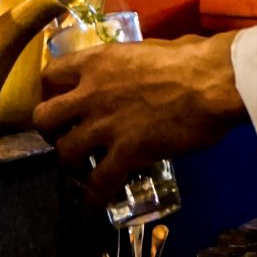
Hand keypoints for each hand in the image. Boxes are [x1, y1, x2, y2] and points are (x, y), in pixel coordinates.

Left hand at [34, 33, 245, 204]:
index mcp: (96, 62)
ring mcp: (106, 125)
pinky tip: (95, 207)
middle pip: (44, 118)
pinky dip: (94, 199)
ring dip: (71, 164)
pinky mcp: (127, 152)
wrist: (212, 81)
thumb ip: (127, 63)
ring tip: (85, 168)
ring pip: (65, 153)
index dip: (51, 91)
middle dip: (51, 131)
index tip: (63, 100)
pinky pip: (99, 183)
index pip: (50, 74)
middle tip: (67, 136)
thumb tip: (133, 69)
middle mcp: (90, 93)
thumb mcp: (145, 49)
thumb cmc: (189, 58)